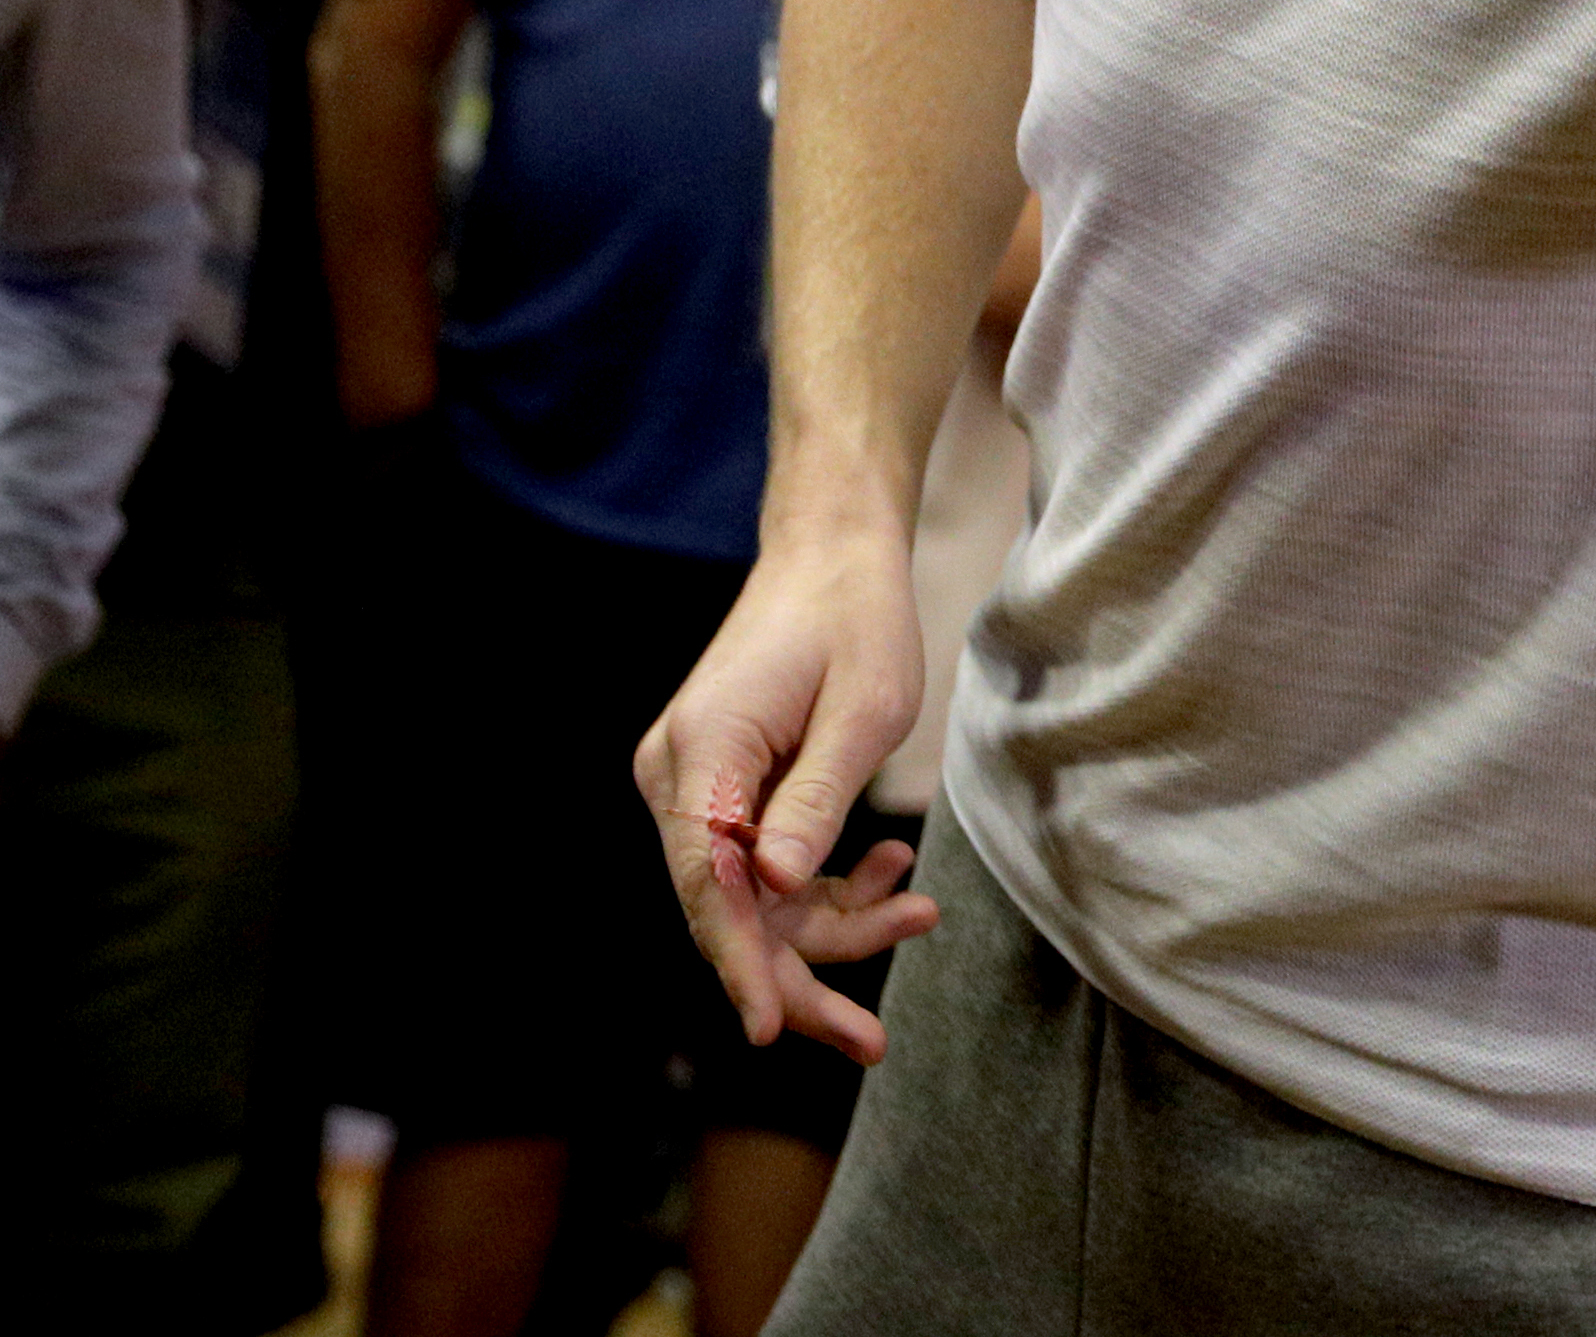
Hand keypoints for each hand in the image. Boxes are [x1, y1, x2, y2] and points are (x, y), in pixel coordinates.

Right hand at [635, 535, 940, 1059]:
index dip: (739, 964)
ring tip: (918, 908)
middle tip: (872, 1040)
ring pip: (753, 901)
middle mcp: (677, 779)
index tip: (771, 1029)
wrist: (833, 556)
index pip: (708, 886)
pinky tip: (889, 870)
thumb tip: (774, 888)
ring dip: (833, 923)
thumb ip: (816, 800)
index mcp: (700, 755)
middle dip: (801, 975)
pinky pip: (765, 871)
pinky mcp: (723, 796)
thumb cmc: (855, 620)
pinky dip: (825, 883)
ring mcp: (695, 790)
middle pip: (726, 912)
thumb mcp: (862, 711)